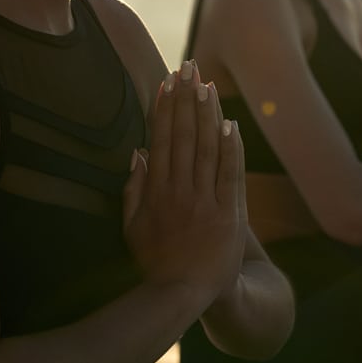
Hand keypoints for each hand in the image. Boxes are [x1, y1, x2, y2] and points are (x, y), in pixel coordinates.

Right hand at [122, 61, 246, 303]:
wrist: (185, 295)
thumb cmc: (155, 261)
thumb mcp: (131, 227)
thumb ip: (133, 190)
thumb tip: (138, 152)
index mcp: (155, 193)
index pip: (161, 140)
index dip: (165, 108)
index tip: (167, 81)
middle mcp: (179, 193)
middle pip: (184, 136)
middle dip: (185, 99)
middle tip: (188, 67)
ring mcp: (205, 203)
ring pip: (207, 149)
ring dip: (207, 114)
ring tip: (206, 84)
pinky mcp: (229, 214)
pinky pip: (230, 174)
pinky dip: (230, 147)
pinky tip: (230, 123)